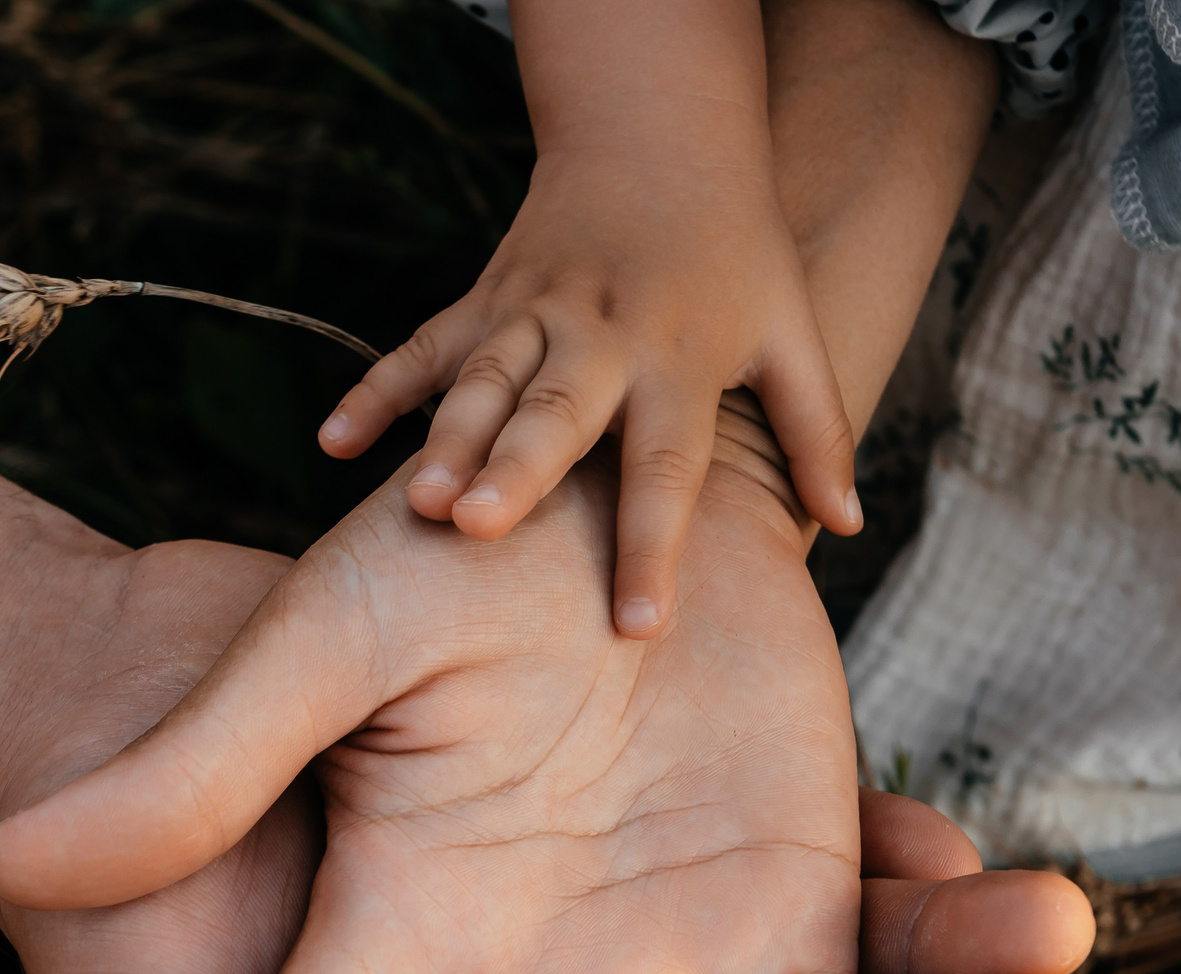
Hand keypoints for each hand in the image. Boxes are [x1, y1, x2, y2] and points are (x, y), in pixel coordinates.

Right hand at [316, 0, 860, 637]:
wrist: (660, 138)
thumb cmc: (738, 255)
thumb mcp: (793, 334)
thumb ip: (819, 432)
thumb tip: (848, 526)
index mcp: (679, 361)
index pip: (667, 469)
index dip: (652, 547)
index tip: (638, 628)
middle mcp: (602, 337)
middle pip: (553, 413)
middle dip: (513, 470)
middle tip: (474, 529)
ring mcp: (533, 311)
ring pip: (480, 381)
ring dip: (442, 438)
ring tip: (413, 505)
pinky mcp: (484, 297)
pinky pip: (419, 348)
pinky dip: (373, 391)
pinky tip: (332, 445)